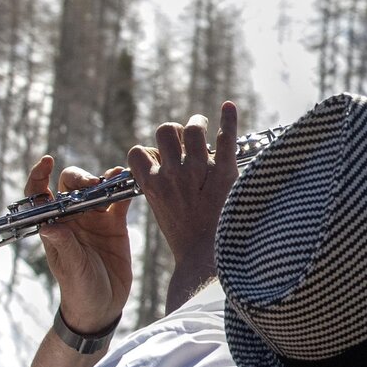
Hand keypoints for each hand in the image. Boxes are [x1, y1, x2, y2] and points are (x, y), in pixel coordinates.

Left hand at [28, 156, 130, 333]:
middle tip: (93, 185)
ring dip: (106, 179)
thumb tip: (48, 225)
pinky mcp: (116, 225)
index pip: (40, 194)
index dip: (39, 175)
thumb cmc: (78, 289)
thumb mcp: (71, 267)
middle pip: (72, 185)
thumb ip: (63, 244)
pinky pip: (120, 201)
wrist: (102, 306)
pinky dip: (125, 190)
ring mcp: (95, 220)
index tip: (47, 160)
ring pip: (98, 189)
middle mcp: (73, 218)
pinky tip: (132, 183)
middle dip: (81, 178)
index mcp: (55, 225)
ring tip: (116, 176)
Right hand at [132, 101, 238, 311]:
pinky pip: (225, 138)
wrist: (209, 260)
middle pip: (165, 131)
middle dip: (174, 130)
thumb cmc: (188, 242)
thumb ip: (162, 190)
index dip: (149, 150)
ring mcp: (198, 170)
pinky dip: (228, 119)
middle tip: (187, 136)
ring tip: (204, 126)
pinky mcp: (225, 172)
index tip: (161, 156)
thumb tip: (162, 169)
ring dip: (198, 123)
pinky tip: (229, 106)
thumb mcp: (163, 214)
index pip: (138, 153)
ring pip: (192, 129)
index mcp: (153, 186)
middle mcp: (172, 174)